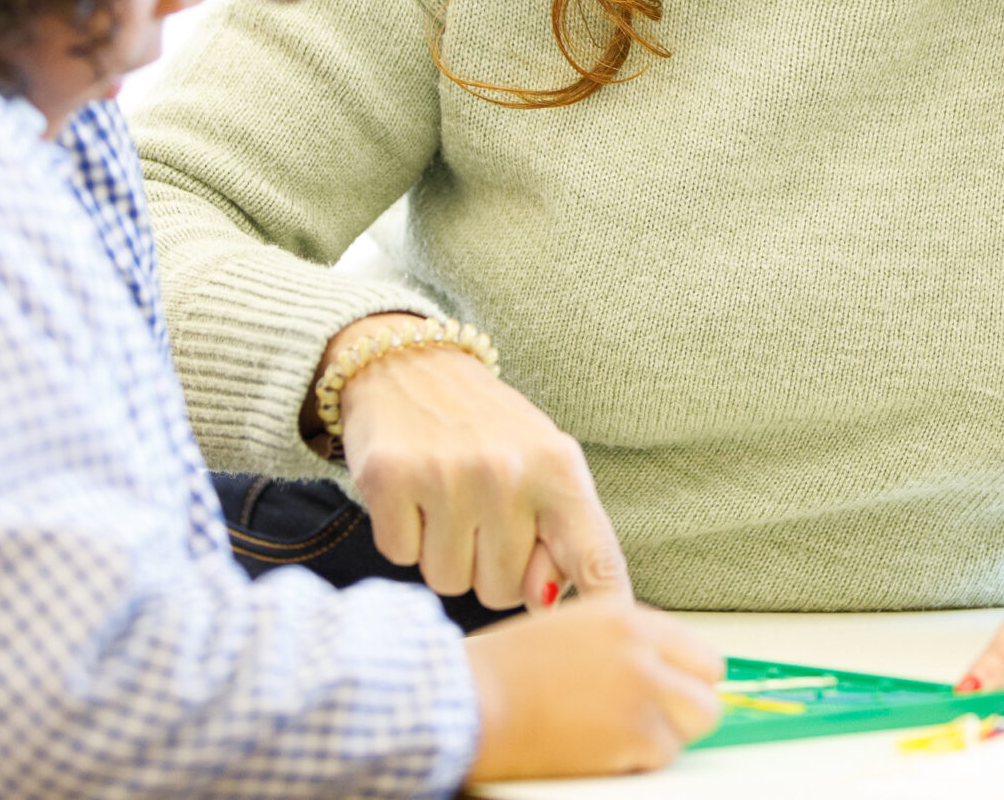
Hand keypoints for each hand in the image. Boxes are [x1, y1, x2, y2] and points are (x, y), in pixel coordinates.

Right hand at [318, 313, 630, 610]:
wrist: (409, 361)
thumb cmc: (487, 429)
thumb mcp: (543, 463)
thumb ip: (559, 534)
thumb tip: (545, 605)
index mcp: (560, 469)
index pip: (594, 558)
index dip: (605, 607)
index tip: (613, 643)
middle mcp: (508, 472)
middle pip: (502, 591)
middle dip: (488, 567)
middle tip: (479, 514)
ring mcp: (447, 475)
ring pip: (450, 581)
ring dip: (444, 554)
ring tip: (446, 501)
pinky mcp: (390, 477)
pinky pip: (401, 557)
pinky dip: (404, 536)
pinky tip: (412, 494)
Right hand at [464, 599, 721, 780]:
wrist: (473, 702)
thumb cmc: (502, 672)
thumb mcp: (569, 631)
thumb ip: (619, 643)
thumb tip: (656, 670)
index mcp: (624, 616)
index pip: (694, 648)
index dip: (682, 676)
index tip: (670, 692)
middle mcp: (642, 647)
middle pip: (707, 685)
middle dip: (683, 707)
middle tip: (649, 720)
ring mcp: (644, 689)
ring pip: (695, 721)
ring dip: (665, 734)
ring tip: (617, 735)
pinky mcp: (637, 734)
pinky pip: (663, 755)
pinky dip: (638, 760)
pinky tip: (599, 749)